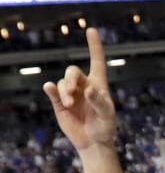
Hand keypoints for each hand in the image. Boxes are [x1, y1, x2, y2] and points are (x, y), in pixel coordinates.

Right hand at [44, 29, 117, 152]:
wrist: (93, 142)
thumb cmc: (106, 126)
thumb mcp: (107, 114)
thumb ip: (99, 101)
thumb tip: (89, 89)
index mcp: (99, 84)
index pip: (97, 61)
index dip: (94, 46)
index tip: (91, 30)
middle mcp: (84, 85)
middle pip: (73, 71)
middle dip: (70, 79)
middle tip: (71, 94)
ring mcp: (71, 94)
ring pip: (62, 82)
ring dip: (64, 90)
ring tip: (69, 103)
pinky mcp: (59, 104)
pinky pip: (53, 91)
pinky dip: (51, 89)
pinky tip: (49, 88)